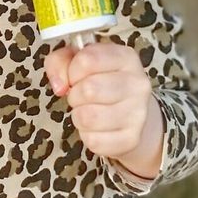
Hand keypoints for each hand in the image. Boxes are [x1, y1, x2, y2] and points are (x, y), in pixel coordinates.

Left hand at [44, 40, 164, 173]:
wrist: (131, 114)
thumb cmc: (101, 83)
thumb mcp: (78, 61)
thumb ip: (59, 61)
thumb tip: (60, 86)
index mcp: (126, 57)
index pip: (87, 60)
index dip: (72, 70)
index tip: (76, 76)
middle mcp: (137, 83)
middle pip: (88, 90)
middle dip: (75, 95)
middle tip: (82, 97)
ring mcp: (138, 113)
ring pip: (88, 117)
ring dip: (79, 115)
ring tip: (89, 110)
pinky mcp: (131, 139)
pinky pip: (93, 140)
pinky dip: (87, 135)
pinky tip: (97, 127)